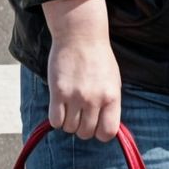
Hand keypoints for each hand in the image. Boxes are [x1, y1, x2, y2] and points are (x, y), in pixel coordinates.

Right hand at [42, 0, 120, 140]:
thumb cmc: (98, 57)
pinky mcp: (58, 92)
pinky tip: (59, 105)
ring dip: (68, 121)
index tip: (95, 124)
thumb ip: (109, 104)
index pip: (108, 132)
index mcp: (112, 96)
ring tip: (70, 105)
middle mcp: (95, 99)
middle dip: (82, 127)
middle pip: (86, 133)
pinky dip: (56, 118)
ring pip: (69, 128)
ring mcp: (76, 96)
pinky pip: (55, 121)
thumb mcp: (113, 80)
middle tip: (80, 112)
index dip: (100, 132)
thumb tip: (104, 129)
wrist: (81, 34)